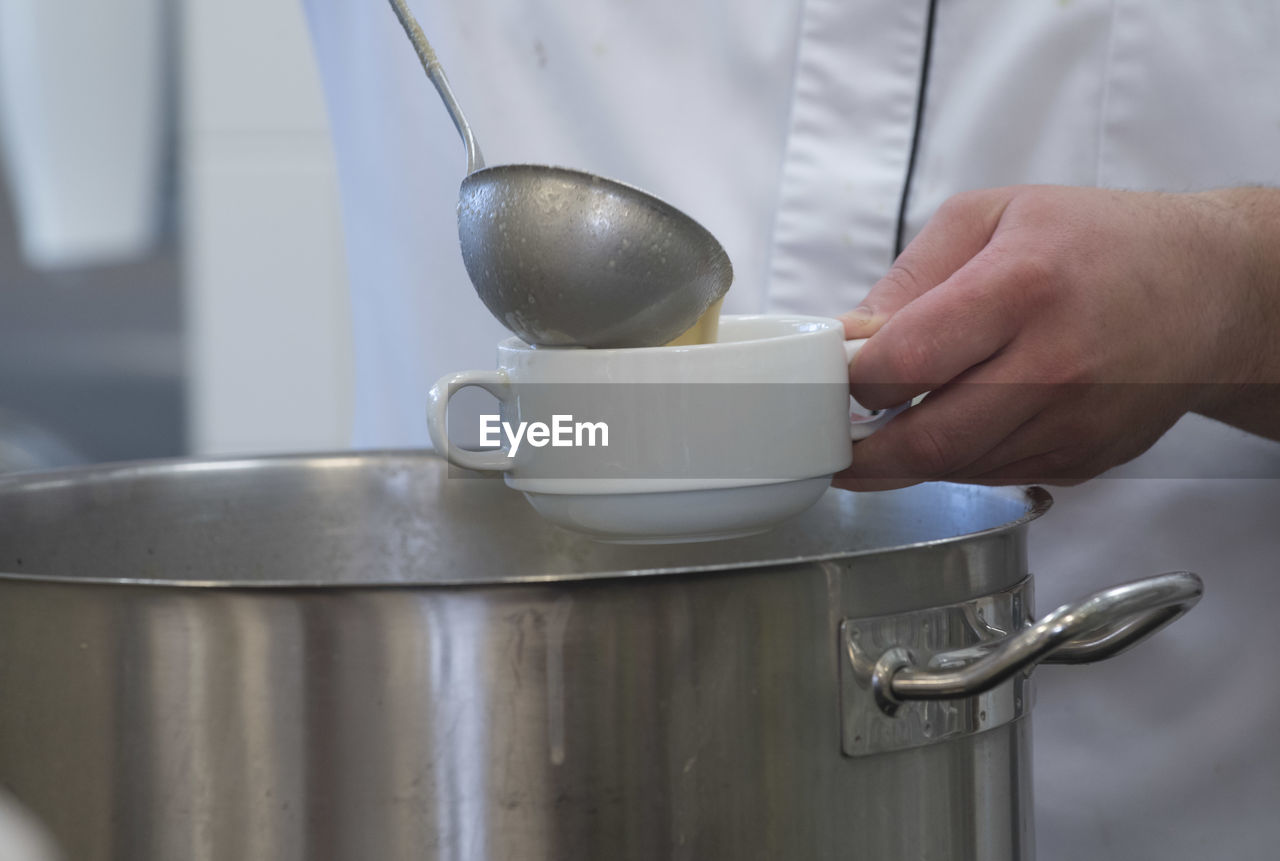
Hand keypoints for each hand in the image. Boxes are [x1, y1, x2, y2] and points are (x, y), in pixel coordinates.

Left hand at [833, 185, 1279, 490]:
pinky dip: (961, 461)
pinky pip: (995, 476)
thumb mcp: (992, 217)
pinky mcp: (1085, 460)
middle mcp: (1052, 365)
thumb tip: (850, 335)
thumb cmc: (1098, 242)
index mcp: (1020, 289)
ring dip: (910, 458)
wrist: (1211, 289)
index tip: (837, 377)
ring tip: (892, 428)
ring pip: (957, 469)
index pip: (906, 361)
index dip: (855, 379)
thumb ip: (910, 276)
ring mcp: (1073, 423)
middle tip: (838, 441)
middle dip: (865, 450)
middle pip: (927, 439)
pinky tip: (959, 426)